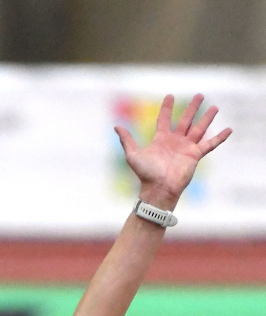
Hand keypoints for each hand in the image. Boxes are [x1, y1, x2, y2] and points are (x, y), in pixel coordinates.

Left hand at [115, 94, 230, 206]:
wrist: (158, 189)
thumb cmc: (145, 174)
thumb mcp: (133, 155)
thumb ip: (127, 140)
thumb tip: (116, 126)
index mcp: (161, 140)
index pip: (165, 119)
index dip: (167, 108)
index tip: (170, 96)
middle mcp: (175, 142)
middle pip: (186, 120)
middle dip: (192, 108)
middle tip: (199, 95)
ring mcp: (186, 148)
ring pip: (199, 129)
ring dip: (207, 118)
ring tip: (215, 107)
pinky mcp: (195, 155)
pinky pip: (210, 144)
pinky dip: (220, 137)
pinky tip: (229, 129)